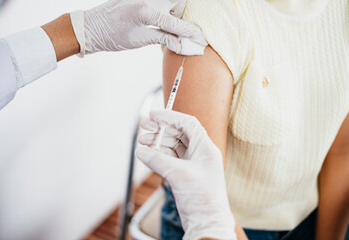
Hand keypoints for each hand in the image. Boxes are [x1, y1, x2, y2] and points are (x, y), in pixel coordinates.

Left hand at [83, 0, 206, 53]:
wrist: (92, 28)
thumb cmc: (113, 36)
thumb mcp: (140, 40)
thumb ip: (164, 39)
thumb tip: (183, 45)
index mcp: (146, 11)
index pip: (176, 24)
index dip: (190, 33)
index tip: (201, 40)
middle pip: (177, 3)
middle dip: (179, 17)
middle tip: (174, 30)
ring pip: (170, 0)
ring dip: (171, 11)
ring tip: (161, 24)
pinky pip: (159, 1)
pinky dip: (163, 9)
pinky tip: (155, 19)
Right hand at [136, 110, 235, 239]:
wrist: (207, 222)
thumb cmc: (202, 199)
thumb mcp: (178, 175)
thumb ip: (158, 160)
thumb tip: (142, 151)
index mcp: (205, 148)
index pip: (187, 123)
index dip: (170, 116)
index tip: (154, 115)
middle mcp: (200, 153)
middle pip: (178, 133)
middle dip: (161, 129)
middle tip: (144, 126)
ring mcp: (192, 164)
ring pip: (173, 146)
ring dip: (157, 142)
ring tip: (142, 142)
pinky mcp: (185, 174)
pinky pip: (170, 159)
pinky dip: (158, 155)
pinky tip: (147, 154)